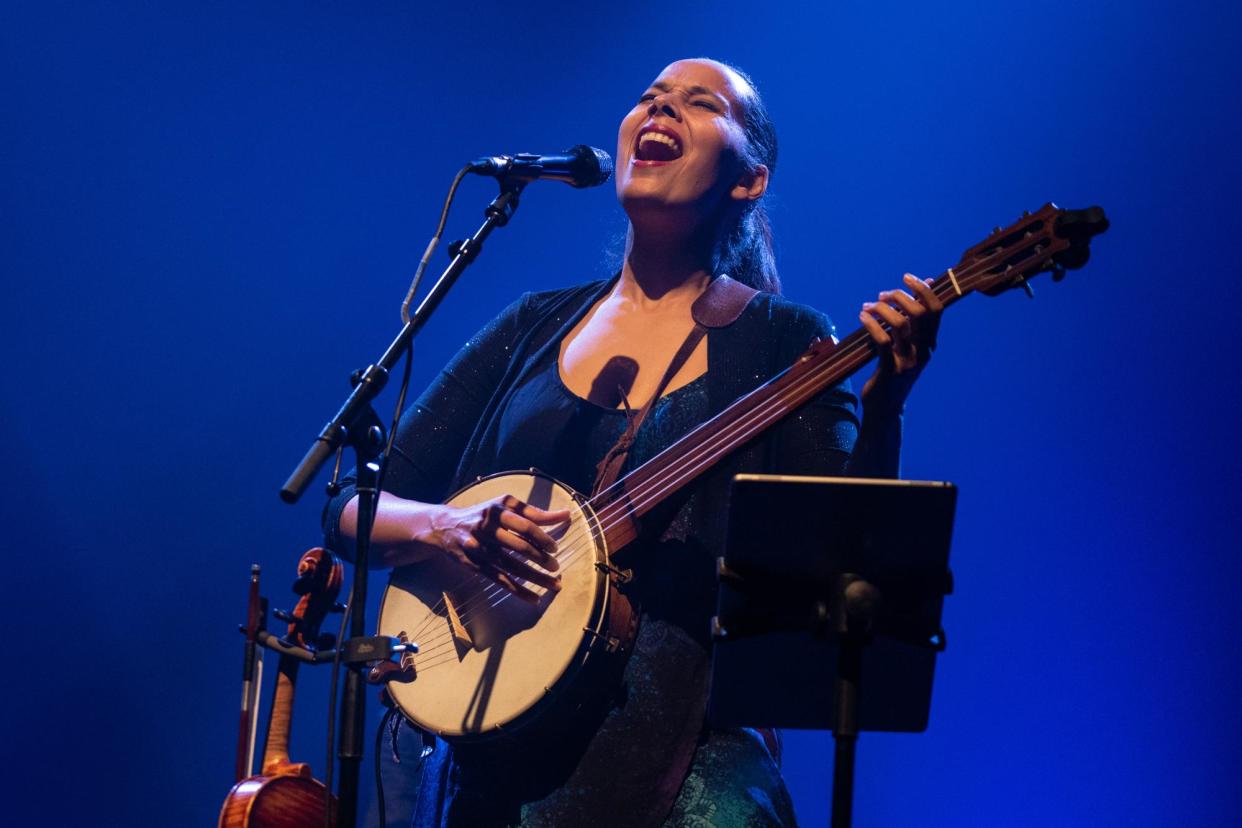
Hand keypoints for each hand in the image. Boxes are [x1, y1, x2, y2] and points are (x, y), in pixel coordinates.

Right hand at [422, 495, 570, 602]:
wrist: (445, 527)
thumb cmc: (483, 514)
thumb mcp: (504, 506)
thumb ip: (534, 512)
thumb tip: (566, 514)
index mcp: (497, 510)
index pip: (525, 525)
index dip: (542, 537)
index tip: (555, 548)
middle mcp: (487, 528)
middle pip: (519, 546)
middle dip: (541, 558)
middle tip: (556, 567)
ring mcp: (480, 548)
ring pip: (512, 566)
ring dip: (535, 578)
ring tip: (554, 585)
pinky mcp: (475, 566)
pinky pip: (500, 580)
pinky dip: (518, 591)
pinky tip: (534, 598)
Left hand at [858, 273, 942, 413]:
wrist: (886, 408)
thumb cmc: (894, 371)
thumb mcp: (908, 346)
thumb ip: (915, 320)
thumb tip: (926, 285)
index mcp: (929, 343)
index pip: (936, 309)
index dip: (923, 289)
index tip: (906, 278)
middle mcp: (923, 351)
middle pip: (920, 313)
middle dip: (899, 296)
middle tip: (881, 295)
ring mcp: (907, 361)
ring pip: (900, 324)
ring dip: (881, 309)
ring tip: (867, 306)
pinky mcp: (890, 370)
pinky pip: (882, 341)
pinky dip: (871, 324)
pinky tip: (862, 317)